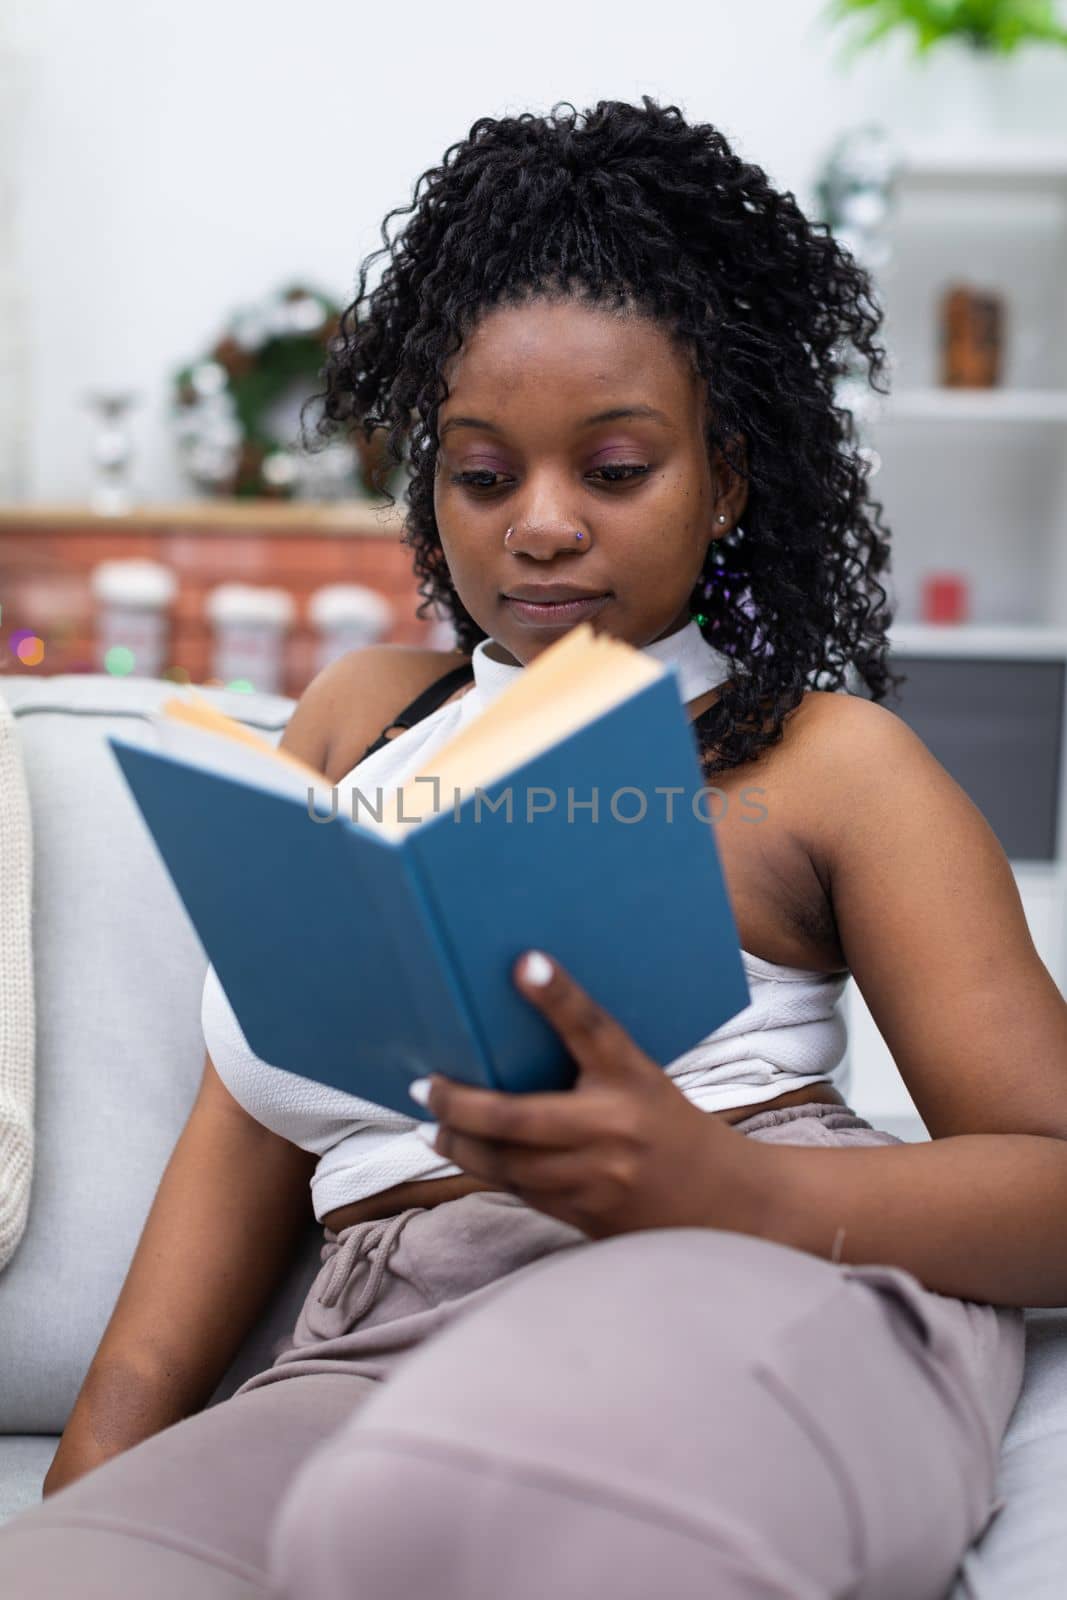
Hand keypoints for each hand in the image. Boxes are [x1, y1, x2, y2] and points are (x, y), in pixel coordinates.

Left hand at [411, 950, 761, 1239]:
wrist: (720, 1200)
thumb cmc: (666, 1123)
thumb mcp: (640, 1076)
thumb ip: (586, 1055)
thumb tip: (518, 1009)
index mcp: (633, 1078)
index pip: (593, 1028)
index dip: (558, 994)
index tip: (525, 961)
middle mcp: (615, 1128)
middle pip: (518, 1117)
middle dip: (461, 1103)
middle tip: (427, 1085)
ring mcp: (599, 1179)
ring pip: (509, 1164)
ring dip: (461, 1144)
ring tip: (433, 1123)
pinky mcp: (586, 1215)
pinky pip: (522, 1191)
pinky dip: (487, 1170)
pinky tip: (462, 1151)